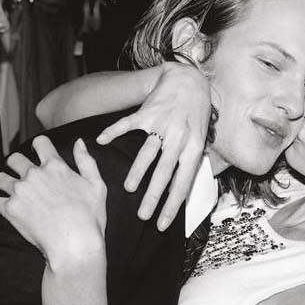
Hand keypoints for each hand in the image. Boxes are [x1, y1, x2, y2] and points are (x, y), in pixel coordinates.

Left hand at [0, 136, 106, 267]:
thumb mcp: (97, 185)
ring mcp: (19, 191)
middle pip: (14, 158)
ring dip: (1, 180)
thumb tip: (79, 142)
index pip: (40, 143)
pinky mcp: (9, 209)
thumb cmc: (89, 217)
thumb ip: (86, 161)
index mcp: (55, 166)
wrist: (74, 243)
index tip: (38, 151)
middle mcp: (34, 175)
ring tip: (4, 186)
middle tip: (19, 171)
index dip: (40, 145)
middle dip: (16, 163)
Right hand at [96, 62, 210, 230]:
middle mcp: (179, 137)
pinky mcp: (147, 112)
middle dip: (153, 197)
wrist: (188, 81)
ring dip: (137, 172)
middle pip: (164, 172)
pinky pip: (127, 125)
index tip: (162, 224)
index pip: (183, 182)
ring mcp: (162, 124)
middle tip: (142, 215)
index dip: (172, 205)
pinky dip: (113, 132)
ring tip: (129, 188)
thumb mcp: (202, 138)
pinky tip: (101, 141)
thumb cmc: (196, 114)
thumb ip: (192, 161)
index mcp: (194, 147)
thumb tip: (183, 189)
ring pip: (147, 153)